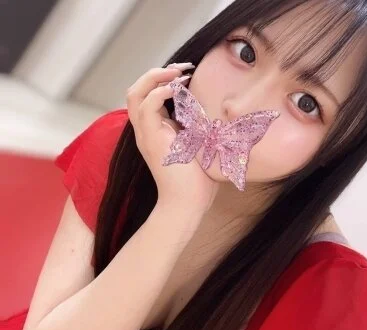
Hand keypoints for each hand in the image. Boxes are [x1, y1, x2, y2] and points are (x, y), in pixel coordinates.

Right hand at [126, 65, 219, 215]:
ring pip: (135, 94)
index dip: (163, 80)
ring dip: (155, 77)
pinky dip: (159, 92)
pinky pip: (146, 107)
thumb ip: (196, 127)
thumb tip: (212, 112)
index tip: (186, 74)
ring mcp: (146, 135)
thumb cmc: (197, 180)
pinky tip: (178, 89)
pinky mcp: (151, 140)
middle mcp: (146, 131)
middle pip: (136, 91)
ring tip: (177, 74)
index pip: (148, 97)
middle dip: (156, 73)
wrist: (188, 203)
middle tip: (180, 69)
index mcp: (156, 131)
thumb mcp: (198, 146)